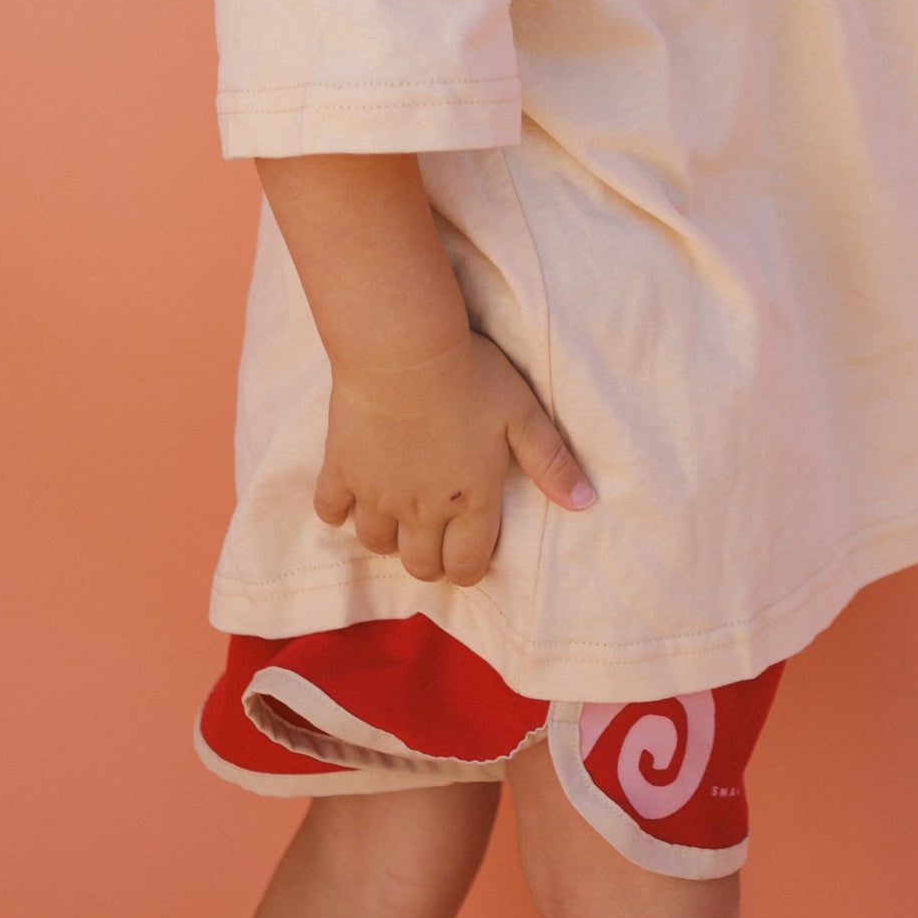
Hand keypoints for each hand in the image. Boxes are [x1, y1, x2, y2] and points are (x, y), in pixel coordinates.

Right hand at [315, 330, 594, 587]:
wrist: (405, 348)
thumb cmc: (470, 376)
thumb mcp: (524, 415)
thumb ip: (553, 463)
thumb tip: (587, 502)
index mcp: (470, 500)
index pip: (468, 565)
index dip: (470, 568)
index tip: (470, 552)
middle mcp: (422, 509)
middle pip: (420, 566)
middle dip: (431, 562)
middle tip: (435, 538)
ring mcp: (377, 494)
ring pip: (376, 544)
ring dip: (388, 539)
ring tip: (399, 515)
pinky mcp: (341, 470)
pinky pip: (331, 511)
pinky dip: (339, 512)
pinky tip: (353, 496)